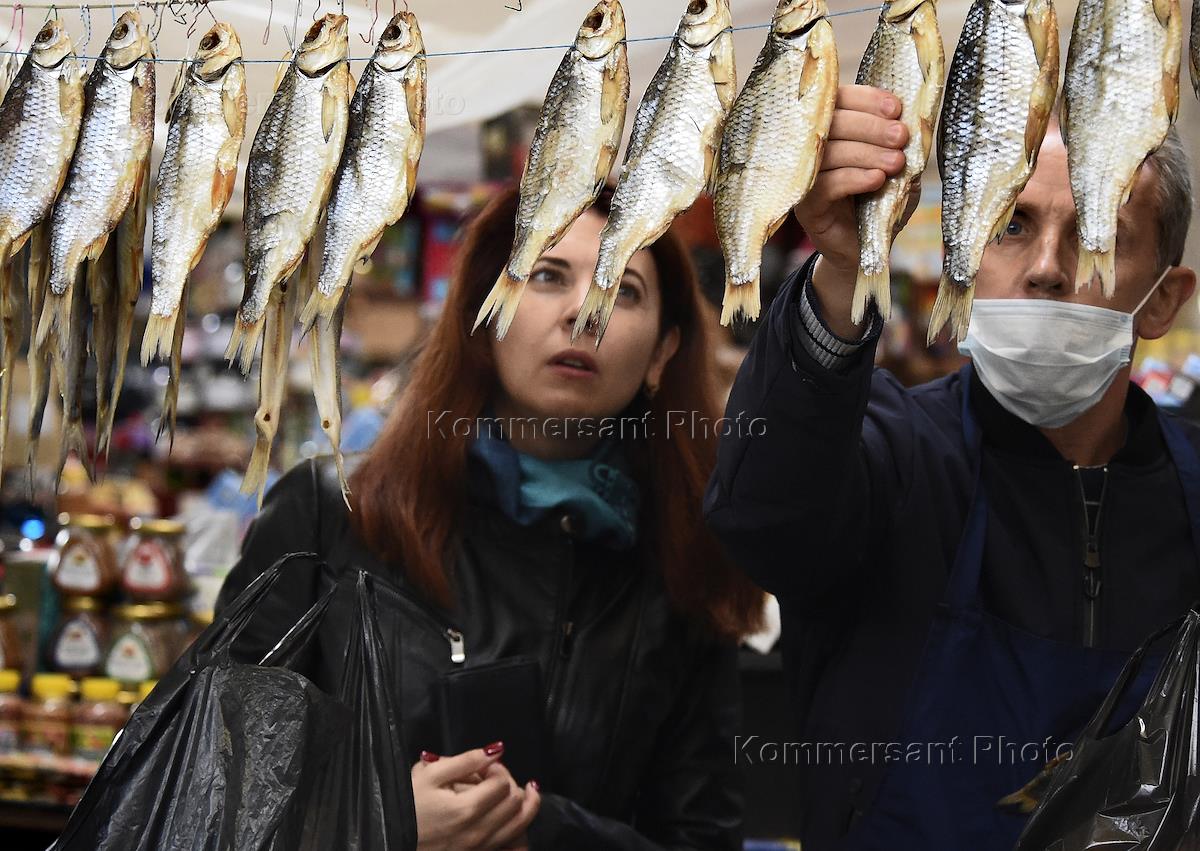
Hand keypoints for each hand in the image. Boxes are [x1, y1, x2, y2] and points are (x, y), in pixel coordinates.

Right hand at [412, 748, 540, 850]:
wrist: (390, 837)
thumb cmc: (407, 805)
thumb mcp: (429, 774)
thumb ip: (466, 760)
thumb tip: (496, 749)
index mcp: (466, 809)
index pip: (502, 782)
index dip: (497, 767)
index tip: (485, 765)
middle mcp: (477, 832)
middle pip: (515, 802)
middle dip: (511, 783)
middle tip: (495, 777)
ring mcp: (479, 847)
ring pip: (520, 825)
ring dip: (526, 804)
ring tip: (527, 790)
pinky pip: (509, 844)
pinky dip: (519, 828)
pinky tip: (518, 815)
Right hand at [793, 85, 910, 336]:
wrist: (865, 249)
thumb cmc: (879, 202)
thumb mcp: (897, 167)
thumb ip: (900, 144)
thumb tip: (912, 119)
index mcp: (831, 131)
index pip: (838, 100)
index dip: (866, 99)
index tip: (896, 109)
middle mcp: (811, 150)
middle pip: (832, 122)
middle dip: (871, 127)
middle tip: (901, 136)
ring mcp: (805, 178)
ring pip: (830, 152)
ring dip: (867, 153)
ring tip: (896, 163)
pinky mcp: (806, 206)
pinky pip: (826, 184)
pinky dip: (854, 178)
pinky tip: (877, 181)